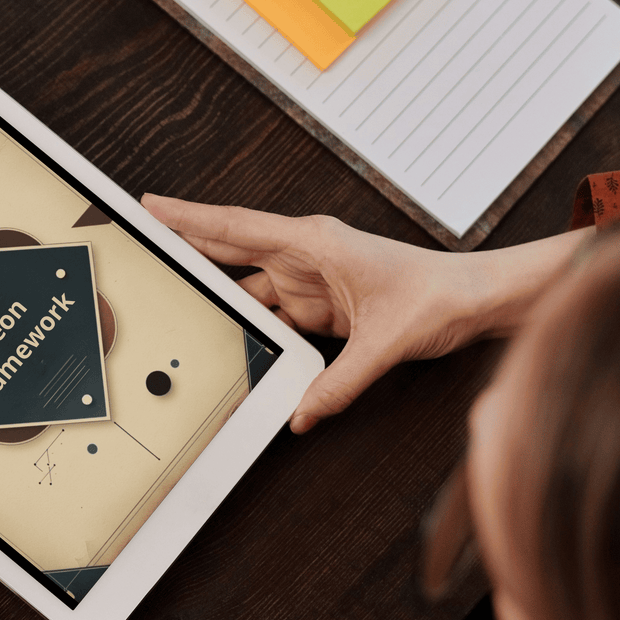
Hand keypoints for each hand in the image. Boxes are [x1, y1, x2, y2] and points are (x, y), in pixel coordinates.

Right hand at [141, 195, 588, 432]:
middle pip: (231, 253)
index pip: (236, 227)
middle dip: (186, 249)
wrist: (477, 301)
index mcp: (315, 243)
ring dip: (218, 300)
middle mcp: (306, 258)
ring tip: (177, 308)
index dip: (188, 218)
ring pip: (247, 289)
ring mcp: (310, 284)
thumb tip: (303, 412)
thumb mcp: (387, 342)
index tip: (150, 207)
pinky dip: (251, 331)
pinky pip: (273, 319)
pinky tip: (231, 344)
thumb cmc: (441, 295)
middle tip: (142, 248)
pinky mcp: (320, 309)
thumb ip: (341, 381)